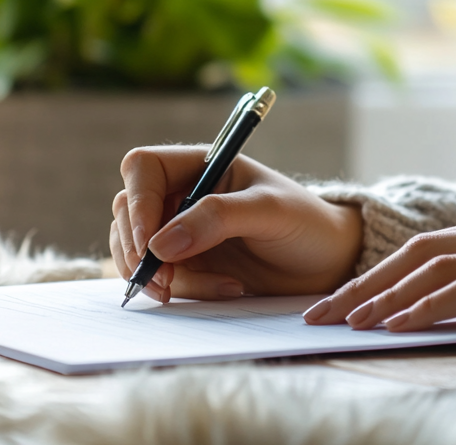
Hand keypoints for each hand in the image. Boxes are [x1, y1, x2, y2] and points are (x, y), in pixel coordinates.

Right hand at [109, 146, 363, 302]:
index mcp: (200, 165)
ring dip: (160, 276)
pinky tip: (229, 288)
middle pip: (127, 213)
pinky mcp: (186, 265)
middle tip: (166, 282)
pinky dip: (186, 291)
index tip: (150, 243)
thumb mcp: (269, 212)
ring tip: (217, 286)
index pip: (143, 169)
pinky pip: (162, 279)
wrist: (328, 263)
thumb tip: (160, 244)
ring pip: (136, 250)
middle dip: (140, 251)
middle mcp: (182, 195)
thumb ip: (217, 218)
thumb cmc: (306, 223)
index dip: (138, 202)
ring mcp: (180, 232)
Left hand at [301, 204, 455, 331]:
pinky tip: (398, 324)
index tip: (348, 297)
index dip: (385, 269)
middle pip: (422, 250)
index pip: (435, 244)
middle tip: (323, 312)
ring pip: (435, 267)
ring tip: (350, 322)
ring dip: (386, 297)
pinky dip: (426, 306)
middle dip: (367, 283)